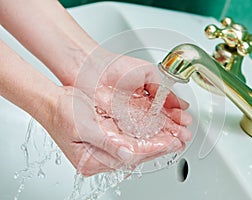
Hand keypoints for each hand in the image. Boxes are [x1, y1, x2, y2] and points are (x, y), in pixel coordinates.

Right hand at [43, 86, 190, 175]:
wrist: (50, 102)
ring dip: (155, 141)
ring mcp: (103, 149)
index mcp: (92, 159)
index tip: (172, 142)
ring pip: (136, 147)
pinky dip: (145, 136)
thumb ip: (107, 143)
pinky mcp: (106, 140)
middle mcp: (100, 157)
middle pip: (137, 154)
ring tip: (174, 137)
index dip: (154, 148)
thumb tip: (128, 154)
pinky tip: (157, 133)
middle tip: (179, 140)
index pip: (131, 155)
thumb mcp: (83, 127)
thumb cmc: (61, 112)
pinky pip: (130, 140)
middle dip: (159, 146)